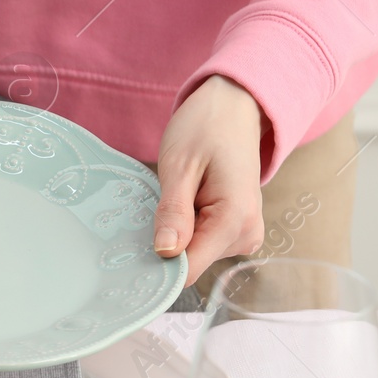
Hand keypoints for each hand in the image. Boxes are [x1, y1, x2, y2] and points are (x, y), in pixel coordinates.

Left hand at [153, 75, 266, 285]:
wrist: (234, 108)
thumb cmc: (206, 128)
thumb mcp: (180, 165)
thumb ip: (174, 212)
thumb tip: (165, 252)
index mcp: (235, 220)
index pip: (188, 269)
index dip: (157, 264)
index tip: (131, 252)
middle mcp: (246, 234)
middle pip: (190, 264)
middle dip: (166, 243)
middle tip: (157, 204)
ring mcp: (244, 234)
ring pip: (194, 255)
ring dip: (177, 232)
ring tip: (178, 196)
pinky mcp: (237, 231)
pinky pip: (202, 243)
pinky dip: (186, 228)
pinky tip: (185, 202)